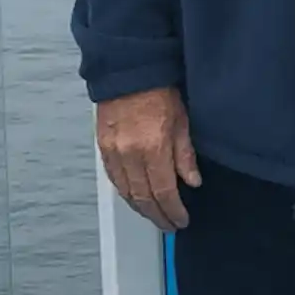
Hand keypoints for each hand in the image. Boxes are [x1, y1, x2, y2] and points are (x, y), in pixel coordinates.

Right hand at [97, 86, 200, 231]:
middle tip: (169, 224)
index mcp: (152, 147)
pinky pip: (114, 179)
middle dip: (157, 215)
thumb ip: (185, 154)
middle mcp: (129, 154)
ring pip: (125, 192)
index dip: (173, 211)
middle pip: (142, 197)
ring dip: (140, 208)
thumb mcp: (182, 120)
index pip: (163, 192)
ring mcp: (113, 151)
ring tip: (154, 215)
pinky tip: (135, 198)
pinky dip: (125, 193)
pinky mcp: (103, 146)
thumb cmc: (159, 90)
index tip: (181, 220)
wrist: (129, 70)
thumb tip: (191, 181)